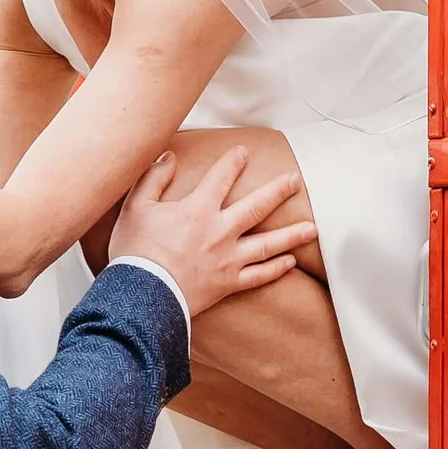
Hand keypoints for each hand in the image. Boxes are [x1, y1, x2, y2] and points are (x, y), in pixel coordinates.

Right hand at [107, 146, 317, 319]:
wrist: (142, 295)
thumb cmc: (135, 252)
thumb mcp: (135, 208)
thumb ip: (153, 178)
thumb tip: (168, 157)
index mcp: (198, 209)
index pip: (221, 177)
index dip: (233, 162)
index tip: (245, 152)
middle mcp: (220, 231)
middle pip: (257, 206)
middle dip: (278, 191)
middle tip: (295, 180)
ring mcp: (228, 259)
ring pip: (267, 244)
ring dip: (292, 234)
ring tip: (312, 228)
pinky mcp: (228, 283)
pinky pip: (258, 276)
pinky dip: (276, 269)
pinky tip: (290, 262)